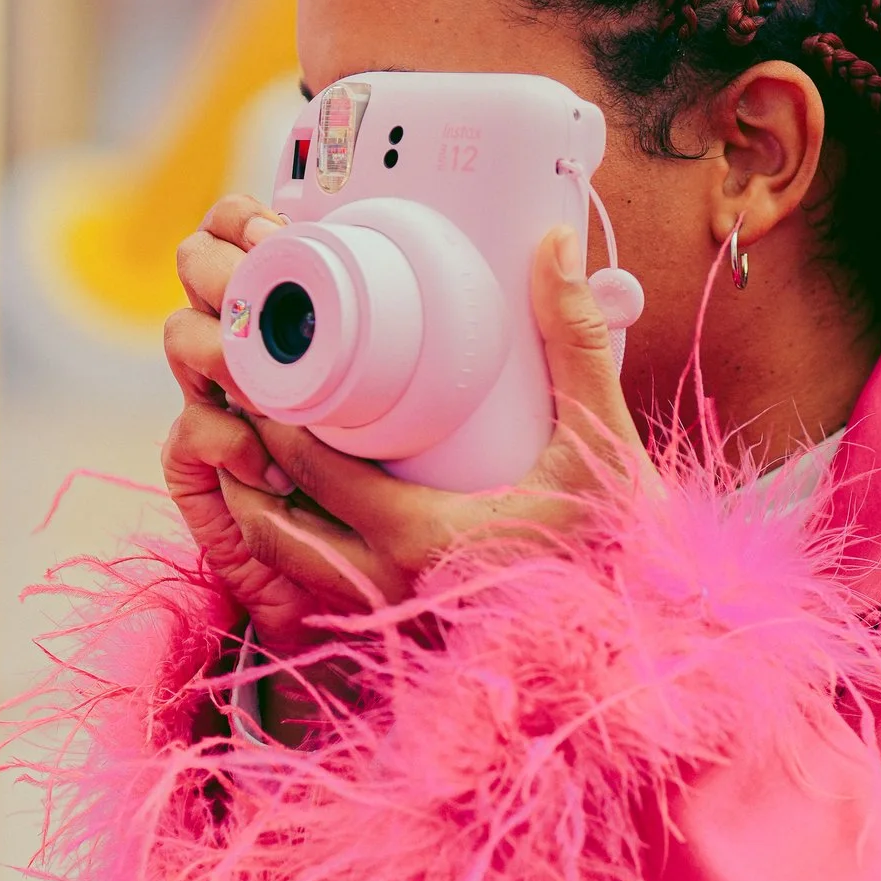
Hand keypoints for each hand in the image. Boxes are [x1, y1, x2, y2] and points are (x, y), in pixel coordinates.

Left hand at [161, 217, 652, 646]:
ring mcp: (389, 613)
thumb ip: (575, 342)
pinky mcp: (396, 630)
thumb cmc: (620, 543)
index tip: (261, 357)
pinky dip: (286, 546)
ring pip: (280, 563)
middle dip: (248, 451)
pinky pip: (309, 590)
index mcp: (424, 535)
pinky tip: (287, 501)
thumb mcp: (601, 439)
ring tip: (246, 442)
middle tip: (242, 386)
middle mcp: (390, 582)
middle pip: (273, 516)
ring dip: (257, 503)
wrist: (638, 634)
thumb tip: (554, 246)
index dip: (274, 409)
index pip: (313, 466)